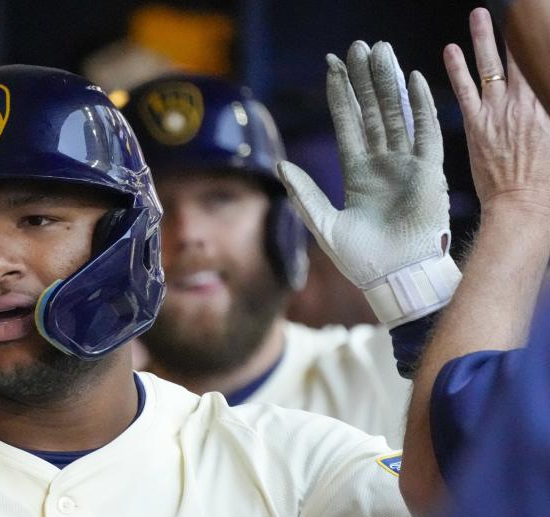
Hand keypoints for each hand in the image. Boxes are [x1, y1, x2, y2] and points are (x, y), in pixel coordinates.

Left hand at [278, 41, 458, 325]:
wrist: (394, 279)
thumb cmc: (361, 260)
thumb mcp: (323, 225)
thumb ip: (303, 193)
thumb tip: (278, 164)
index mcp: (358, 173)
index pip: (348, 124)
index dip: (340, 95)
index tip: (332, 66)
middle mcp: (382, 164)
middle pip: (372, 111)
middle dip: (364, 79)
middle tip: (358, 47)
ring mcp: (406, 166)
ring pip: (396, 115)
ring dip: (389, 84)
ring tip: (381, 52)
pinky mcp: (429, 173)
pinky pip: (426, 133)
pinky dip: (421, 107)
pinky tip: (413, 81)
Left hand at [444, 8, 549, 216]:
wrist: (524, 206)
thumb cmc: (546, 182)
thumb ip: (546, 114)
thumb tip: (540, 94)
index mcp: (546, 105)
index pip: (540, 64)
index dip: (535, 46)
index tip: (532, 28)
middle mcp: (525, 102)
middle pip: (519, 58)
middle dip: (513, 33)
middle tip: (510, 9)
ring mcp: (499, 112)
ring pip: (490, 67)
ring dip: (484, 39)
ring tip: (478, 16)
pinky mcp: (477, 125)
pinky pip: (464, 90)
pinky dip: (456, 69)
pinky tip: (449, 50)